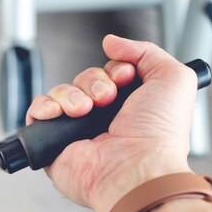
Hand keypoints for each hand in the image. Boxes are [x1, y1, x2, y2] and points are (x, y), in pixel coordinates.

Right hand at [26, 35, 197, 211]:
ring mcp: (77, 132)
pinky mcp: (54, 144)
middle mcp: (103, 119)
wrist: (136, 168)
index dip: (114, 69)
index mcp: (130, 107)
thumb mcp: (173, 78)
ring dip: (72, 94)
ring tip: (86, 111)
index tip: (125, 77)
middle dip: (94, 82)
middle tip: (108, 100)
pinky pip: (38, 113)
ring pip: (61, 92)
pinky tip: (60, 112)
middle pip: (84, 79)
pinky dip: (44, 106)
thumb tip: (112, 43)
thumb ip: (147, 51)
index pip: (109, 73)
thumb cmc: (160, 135)